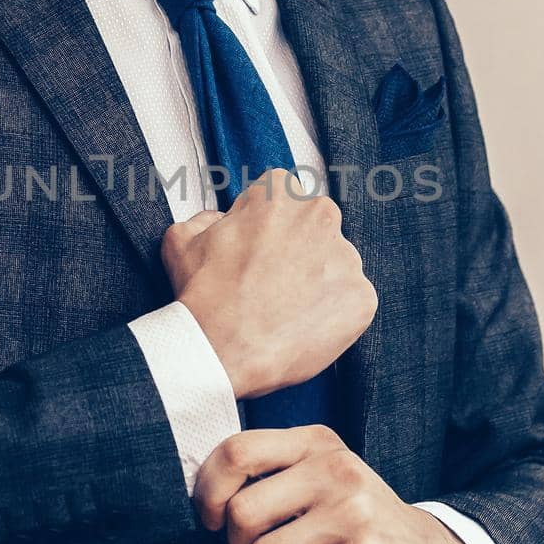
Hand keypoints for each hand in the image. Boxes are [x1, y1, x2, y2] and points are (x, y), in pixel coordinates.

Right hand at [161, 170, 377, 398]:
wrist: (220, 350)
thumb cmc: (203, 295)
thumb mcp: (181, 239)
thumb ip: (205, 218)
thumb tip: (219, 222)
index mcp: (280, 193)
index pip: (282, 199)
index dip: (266, 229)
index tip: (256, 252)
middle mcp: (320, 215)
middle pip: (315, 228)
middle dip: (298, 251)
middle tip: (271, 284)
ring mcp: (346, 257)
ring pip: (335, 265)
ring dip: (317, 283)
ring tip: (285, 311)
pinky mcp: (362, 297)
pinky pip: (351, 303)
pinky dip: (332, 315)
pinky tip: (302, 328)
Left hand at [193, 424, 480, 543]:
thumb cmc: (353, 515)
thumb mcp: (318, 473)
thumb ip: (268, 471)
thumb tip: (203, 493)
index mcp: (316, 442)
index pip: (237, 452)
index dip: (210, 490)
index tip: (215, 517)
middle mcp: (335, 469)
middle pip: (242, 511)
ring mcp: (354, 513)